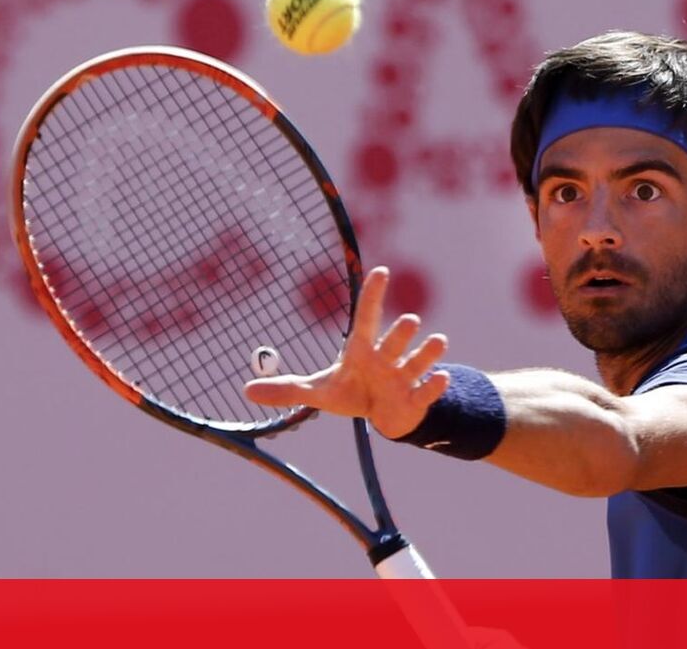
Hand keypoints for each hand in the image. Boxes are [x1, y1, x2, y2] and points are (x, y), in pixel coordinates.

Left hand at [243, 266, 450, 437]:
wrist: (382, 415)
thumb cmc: (351, 393)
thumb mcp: (316, 393)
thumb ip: (285, 389)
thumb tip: (246, 389)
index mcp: (362, 350)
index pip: (367, 317)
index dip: (373, 296)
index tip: (381, 271)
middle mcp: (386, 358)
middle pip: (394, 340)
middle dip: (402, 331)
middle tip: (409, 319)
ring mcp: (403, 378)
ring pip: (417, 361)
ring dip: (427, 352)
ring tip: (438, 339)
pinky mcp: (414, 400)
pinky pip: (426, 391)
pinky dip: (435, 385)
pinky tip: (440, 378)